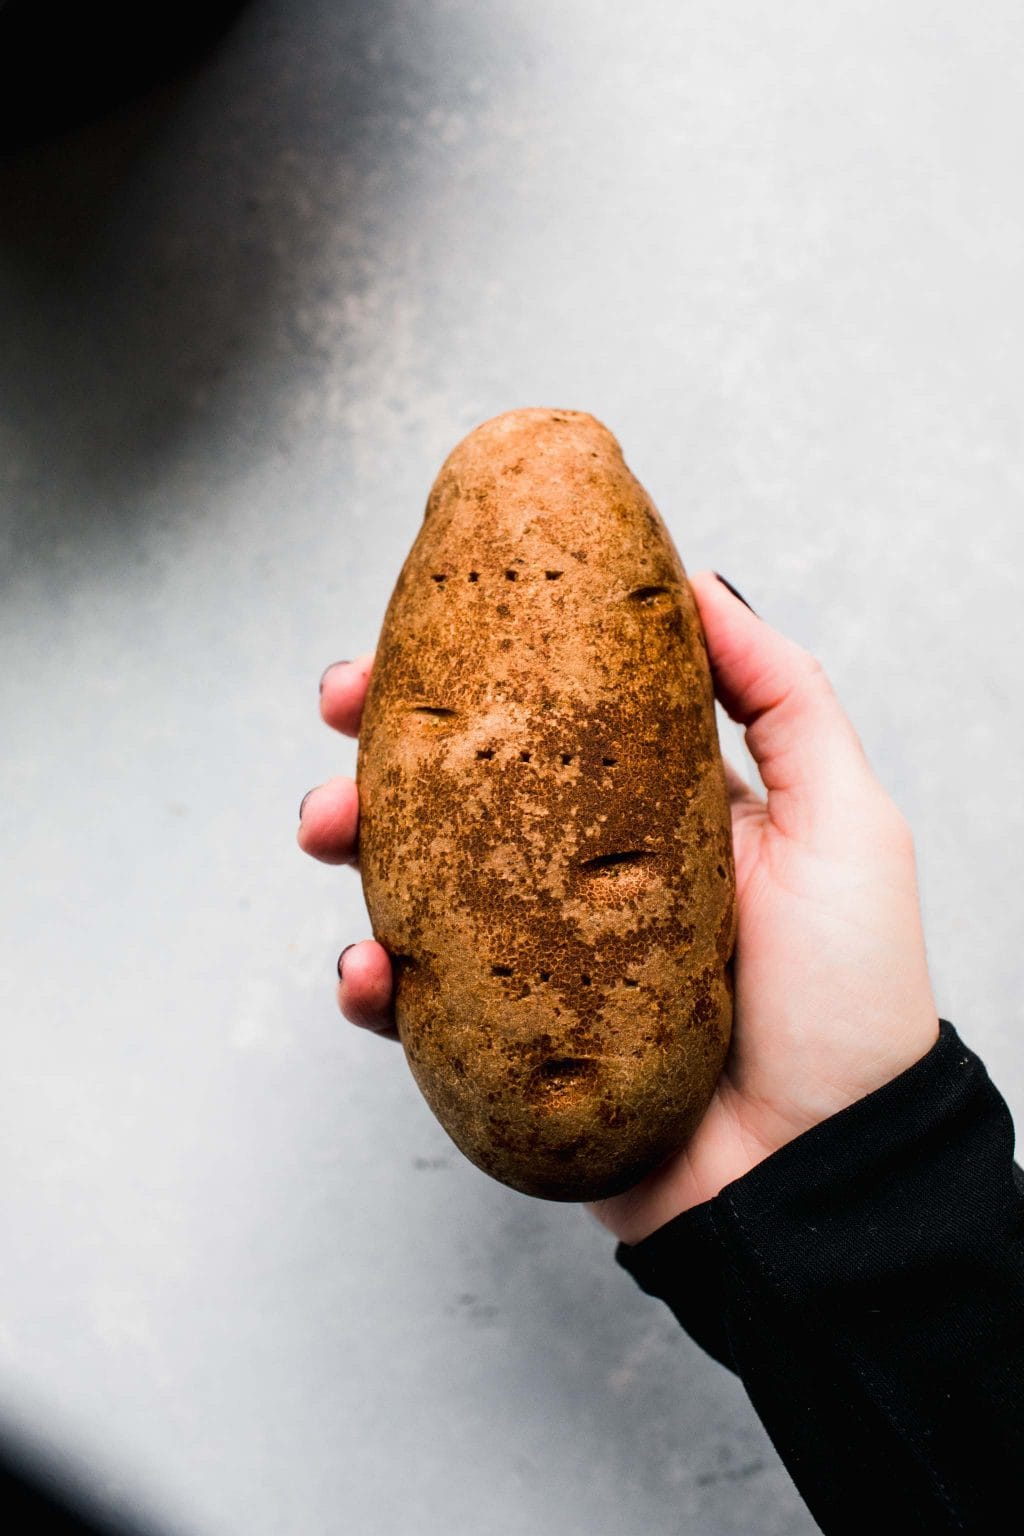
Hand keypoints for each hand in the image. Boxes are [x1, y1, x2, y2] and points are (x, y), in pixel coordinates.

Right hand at [298, 573, 939, 1243]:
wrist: (821, 1173)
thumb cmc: (850, 998)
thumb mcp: (843, 820)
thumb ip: (782, 698)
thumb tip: (699, 584)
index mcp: (648, 813)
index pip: (547, 720)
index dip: (481, 669)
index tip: (427, 625)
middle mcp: (577, 878)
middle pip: (459, 793)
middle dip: (386, 739)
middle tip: (340, 707)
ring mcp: (534, 963)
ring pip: (415, 884)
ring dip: (353, 842)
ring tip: (328, 828)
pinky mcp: (498, 1046)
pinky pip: (412, 1004)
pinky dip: (371, 980)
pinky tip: (370, 969)